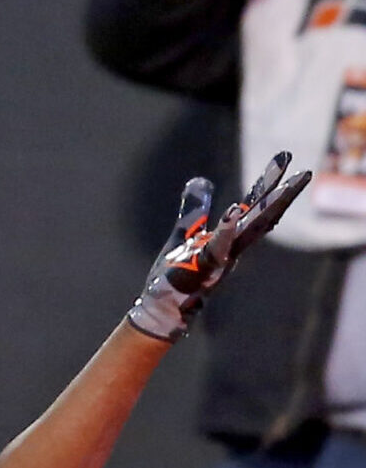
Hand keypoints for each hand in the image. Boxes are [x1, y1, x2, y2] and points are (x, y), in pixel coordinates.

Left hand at [128, 152, 310, 343]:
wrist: (163, 307)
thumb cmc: (178, 273)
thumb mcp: (186, 233)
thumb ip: (195, 209)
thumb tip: (200, 180)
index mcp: (230, 237)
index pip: (255, 207)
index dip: (269, 184)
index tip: (285, 160)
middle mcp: (234, 247)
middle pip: (264, 217)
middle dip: (283, 195)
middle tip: (304, 172)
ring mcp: (223, 258)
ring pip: (250, 231)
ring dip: (266, 209)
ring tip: (282, 186)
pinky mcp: (205, 268)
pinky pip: (219, 247)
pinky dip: (226, 229)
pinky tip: (232, 211)